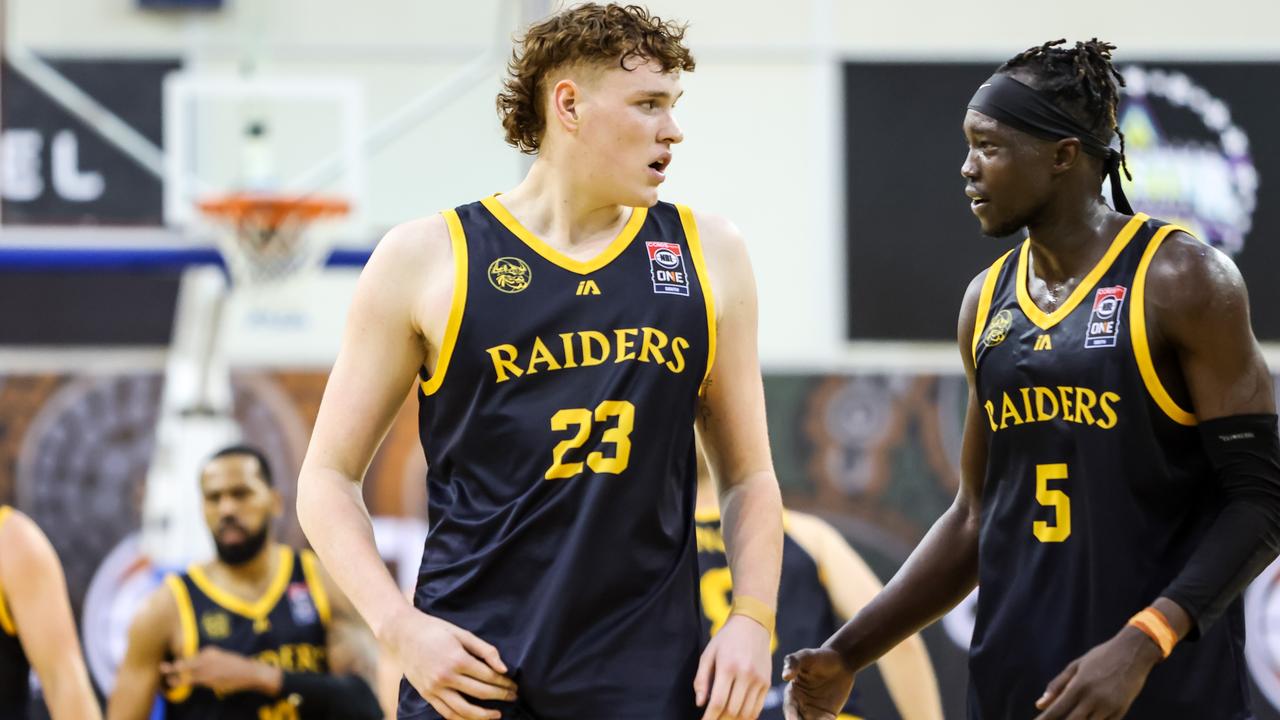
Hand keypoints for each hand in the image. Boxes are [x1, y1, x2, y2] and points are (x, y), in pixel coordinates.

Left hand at [161, 646, 279, 695]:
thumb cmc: (238, 666)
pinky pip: (193, 681)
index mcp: (211, 651)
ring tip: (167, 677)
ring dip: (175, 676)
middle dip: (174, 666)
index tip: (176, 664)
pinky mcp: (209, 680)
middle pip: (186, 662)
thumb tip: (200, 667)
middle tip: (162, 667)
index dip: (183, 661)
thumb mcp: (224, 657)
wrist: (250, 672)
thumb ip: (211, 660)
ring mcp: (207, 669)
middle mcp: (207, 658)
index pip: (193, 655)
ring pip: (187, 672)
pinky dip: (183, 682)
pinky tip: (176, 684)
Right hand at [378, 605, 516, 719]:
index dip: (504, 683)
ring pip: (464, 710)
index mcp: (457, 659)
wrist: (402, 634)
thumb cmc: (435, 630)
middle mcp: (446, 677)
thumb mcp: (462, 633)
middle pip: (480, 693)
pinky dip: (462, 719)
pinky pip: (446, 713)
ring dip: (483, 715)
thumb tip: (504, 668)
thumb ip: (485, 650)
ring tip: (497, 715)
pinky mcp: (426, 695)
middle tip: (513, 696)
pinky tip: (474, 718)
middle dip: (501, 696)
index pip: (488, 677)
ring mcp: (434, 688)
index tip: (514, 685)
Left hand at [694, 614, 771, 719]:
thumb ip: (701, 679)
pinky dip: (747, 716)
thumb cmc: (726, 639)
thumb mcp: (708, 654)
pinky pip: (758, 708)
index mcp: (728, 666)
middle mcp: (745, 674)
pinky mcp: (767, 682)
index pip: (718, 702)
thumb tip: (700, 703)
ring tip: (724, 719)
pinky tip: (738, 715)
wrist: (753, 624)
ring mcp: (759, 679)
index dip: (709, 718)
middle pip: (732, 710)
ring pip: (746, 713)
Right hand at [781, 647, 854, 719]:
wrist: (841, 661)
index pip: (789, 708)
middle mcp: (801, 705)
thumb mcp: (806, 656)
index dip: (790, 716)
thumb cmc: (820, 657)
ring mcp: (814, 712)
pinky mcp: (828, 716)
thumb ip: (793, 663)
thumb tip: (785, 675)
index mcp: (792, 693)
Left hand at [1033, 626, 1162, 719]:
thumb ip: (1057, 686)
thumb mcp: (1076, 666)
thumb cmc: (1100, 657)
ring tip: (1066, 719)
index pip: (1057, 709)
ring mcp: (1109, 707)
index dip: (1045, 719)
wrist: (1133, 653)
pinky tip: (1085, 719)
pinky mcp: (1121, 712)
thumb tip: (1039, 704)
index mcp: (1079, 685)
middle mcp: (1094, 699)